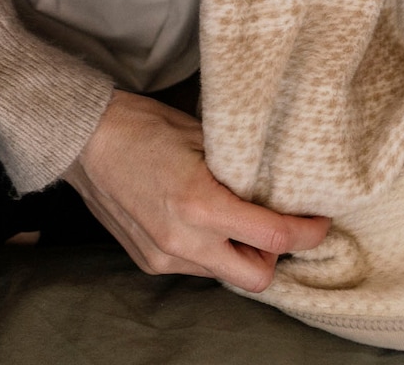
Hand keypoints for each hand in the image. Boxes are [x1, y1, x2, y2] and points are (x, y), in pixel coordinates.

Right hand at [64, 91, 331, 292]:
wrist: (83, 139)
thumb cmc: (143, 126)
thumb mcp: (203, 136)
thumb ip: (240, 169)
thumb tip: (277, 184)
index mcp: (201, 205)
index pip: (274, 238)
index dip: (307, 232)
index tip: (319, 221)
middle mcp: (184, 240)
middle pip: (256, 277)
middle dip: (275, 255)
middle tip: (276, 225)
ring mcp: (164, 256)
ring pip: (224, 273)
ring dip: (239, 252)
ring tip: (234, 217)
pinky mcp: (149, 261)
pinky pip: (196, 267)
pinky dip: (209, 249)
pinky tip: (201, 220)